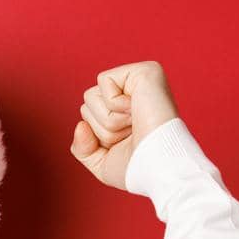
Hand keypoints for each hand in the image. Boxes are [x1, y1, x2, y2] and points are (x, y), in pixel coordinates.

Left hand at [70, 60, 180, 190]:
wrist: (159, 166)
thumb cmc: (138, 168)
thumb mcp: (101, 162)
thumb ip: (82, 147)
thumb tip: (79, 125)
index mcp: (127, 112)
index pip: (86, 116)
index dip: (98, 136)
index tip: (125, 143)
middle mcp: (135, 93)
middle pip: (85, 105)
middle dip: (101, 127)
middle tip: (131, 133)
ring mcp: (140, 80)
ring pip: (90, 95)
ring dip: (108, 119)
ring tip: (135, 123)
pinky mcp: (145, 70)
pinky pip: (104, 81)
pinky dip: (114, 104)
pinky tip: (137, 110)